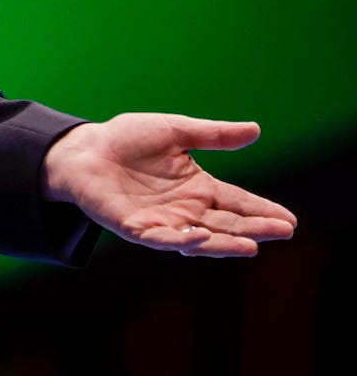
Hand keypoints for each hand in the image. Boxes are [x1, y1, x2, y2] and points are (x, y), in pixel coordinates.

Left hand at [42, 113, 296, 256]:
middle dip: (255, 229)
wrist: (84, 149)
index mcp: (198, 187)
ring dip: (225, 243)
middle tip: (283, 231)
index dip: (262, 211)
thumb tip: (256, 129)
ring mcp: (162, 221)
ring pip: (200, 238)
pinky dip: (181, 240)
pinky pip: (162, 238)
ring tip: (252, 246)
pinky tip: (199, 237)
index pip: (238, 202)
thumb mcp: (175, 131)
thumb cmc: (127, 139)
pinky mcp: (136, 228)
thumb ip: (213, 135)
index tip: (290, 220)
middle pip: (226, 223)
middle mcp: (185, 209)